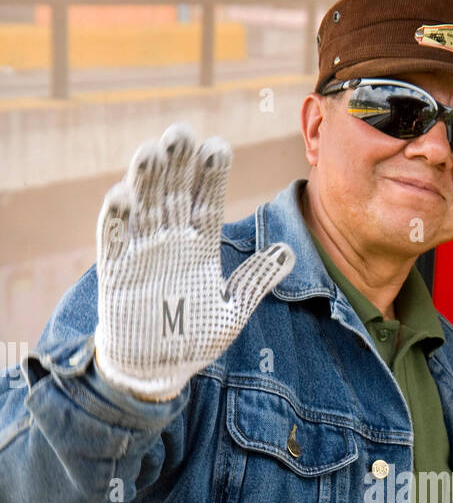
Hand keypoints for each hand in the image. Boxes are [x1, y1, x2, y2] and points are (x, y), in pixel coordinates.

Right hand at [93, 124, 294, 400]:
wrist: (157, 370)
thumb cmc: (194, 339)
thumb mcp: (233, 310)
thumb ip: (256, 279)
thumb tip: (288, 251)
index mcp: (199, 246)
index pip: (205, 201)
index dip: (210, 175)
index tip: (218, 146)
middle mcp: (170, 242)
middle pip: (172, 193)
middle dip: (177, 163)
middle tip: (182, 132)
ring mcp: (142, 253)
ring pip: (142, 206)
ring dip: (145, 178)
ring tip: (152, 150)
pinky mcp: (116, 271)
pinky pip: (113, 240)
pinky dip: (116, 218)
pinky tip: (121, 194)